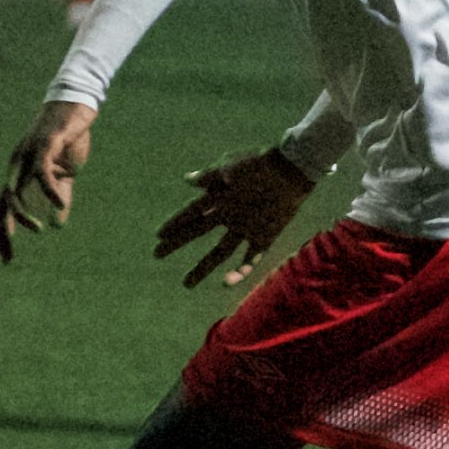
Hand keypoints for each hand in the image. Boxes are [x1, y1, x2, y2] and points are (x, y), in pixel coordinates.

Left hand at [0, 99, 94, 261]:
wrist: (77, 105)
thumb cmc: (69, 138)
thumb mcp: (65, 173)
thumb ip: (60, 197)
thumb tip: (57, 223)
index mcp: (20, 173)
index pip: (5, 207)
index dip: (2, 232)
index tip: (0, 257)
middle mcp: (17, 165)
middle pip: (2, 203)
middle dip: (1, 231)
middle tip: (3, 256)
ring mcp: (27, 155)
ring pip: (14, 190)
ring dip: (22, 213)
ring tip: (38, 230)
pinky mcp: (44, 144)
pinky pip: (41, 172)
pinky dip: (49, 191)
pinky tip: (59, 206)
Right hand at [153, 148, 314, 289]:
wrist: (291, 170)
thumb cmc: (260, 164)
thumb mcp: (231, 166)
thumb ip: (210, 175)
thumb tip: (187, 180)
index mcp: (219, 196)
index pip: (191, 213)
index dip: (175, 223)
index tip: (158, 235)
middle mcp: (229, 214)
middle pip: (198, 233)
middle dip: (178, 243)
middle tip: (157, 254)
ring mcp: (245, 228)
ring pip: (219, 253)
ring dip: (203, 268)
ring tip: (187, 284)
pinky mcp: (264, 237)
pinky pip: (250, 259)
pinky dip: (239, 271)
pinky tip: (225, 282)